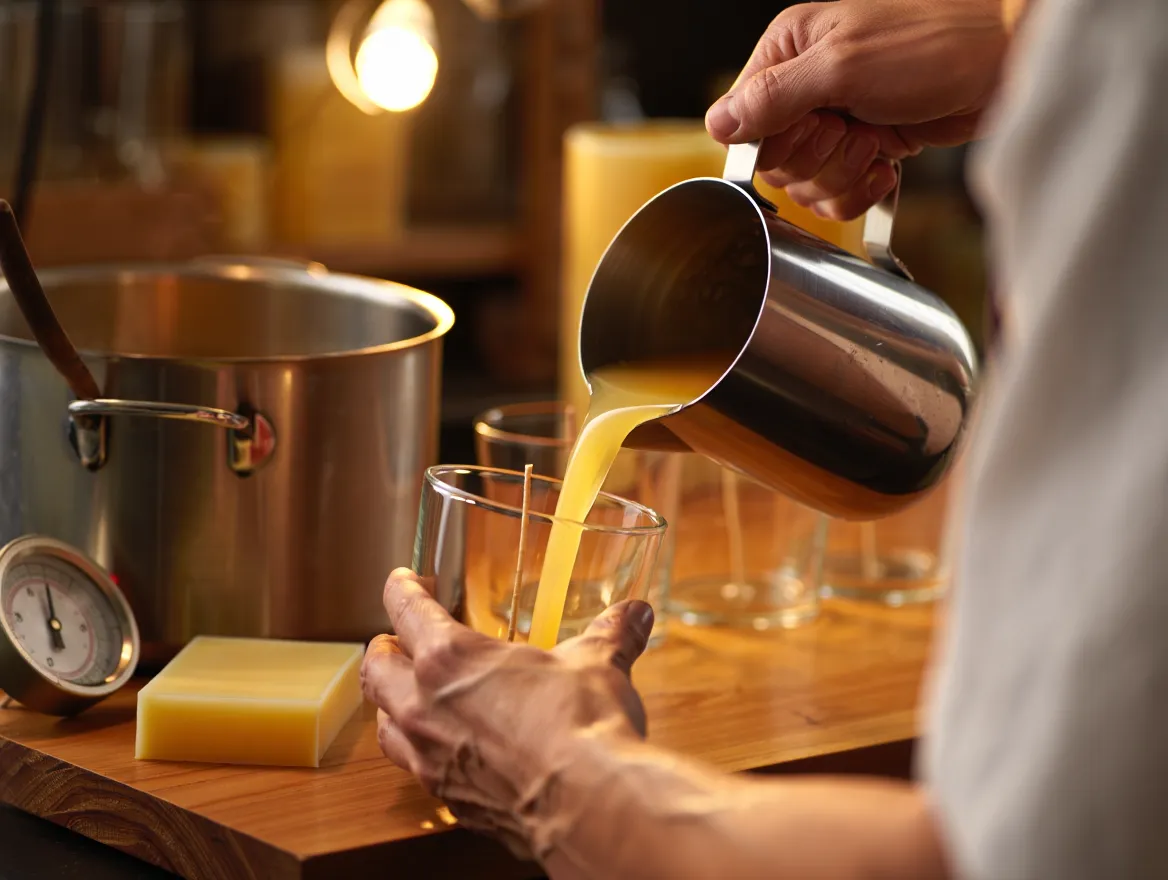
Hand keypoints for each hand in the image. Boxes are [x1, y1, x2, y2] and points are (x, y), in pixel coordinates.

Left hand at [361, 569, 653, 859]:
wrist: (590, 805)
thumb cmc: (582, 725)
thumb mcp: (597, 664)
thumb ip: (610, 634)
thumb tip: (634, 614)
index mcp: (449, 658)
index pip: (404, 609)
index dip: (401, 589)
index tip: (405, 581)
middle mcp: (425, 707)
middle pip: (376, 669)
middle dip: (385, 649)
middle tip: (399, 640)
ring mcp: (431, 759)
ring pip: (384, 725)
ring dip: (391, 705)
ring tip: (409, 697)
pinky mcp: (450, 801)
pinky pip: (417, 771)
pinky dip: (423, 753)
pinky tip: (450, 750)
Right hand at [706, 0, 1008, 219]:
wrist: (1004, 61)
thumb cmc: (934, 44)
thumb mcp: (842, 66)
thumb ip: (774, 97)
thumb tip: (718, 124)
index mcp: (786, 51)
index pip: (743, 126)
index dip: (778, 143)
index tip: (821, 126)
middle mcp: (804, 86)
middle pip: (774, 162)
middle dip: (818, 160)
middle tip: (854, 132)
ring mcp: (835, 120)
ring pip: (805, 184)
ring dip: (843, 176)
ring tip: (876, 144)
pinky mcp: (864, 146)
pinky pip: (836, 194)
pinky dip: (860, 191)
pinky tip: (886, 167)